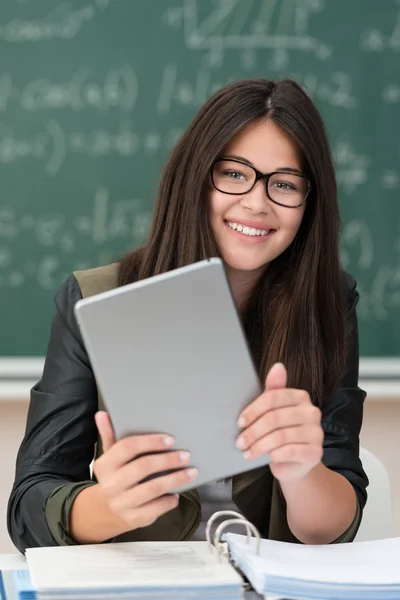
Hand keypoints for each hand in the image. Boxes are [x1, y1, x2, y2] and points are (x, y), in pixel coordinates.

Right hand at [93, 412, 196, 530]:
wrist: (106, 510)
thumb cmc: (116, 476)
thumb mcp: (110, 456)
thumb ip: (109, 435)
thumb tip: (102, 414)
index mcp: (104, 465)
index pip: (127, 448)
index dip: (150, 442)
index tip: (170, 440)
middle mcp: (110, 485)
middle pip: (143, 467)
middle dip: (167, 460)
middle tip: (186, 455)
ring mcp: (121, 503)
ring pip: (153, 488)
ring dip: (175, 479)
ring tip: (191, 472)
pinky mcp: (133, 518)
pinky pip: (156, 508)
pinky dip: (170, 500)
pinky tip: (178, 493)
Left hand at [236, 363, 323, 481]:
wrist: (295, 463)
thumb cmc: (281, 432)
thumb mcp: (274, 411)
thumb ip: (273, 390)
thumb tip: (278, 366)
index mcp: (301, 396)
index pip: (273, 398)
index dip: (253, 410)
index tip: (240, 422)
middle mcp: (312, 412)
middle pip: (274, 418)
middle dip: (253, 431)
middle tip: (240, 441)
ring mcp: (316, 433)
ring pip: (280, 436)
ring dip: (259, 445)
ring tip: (247, 452)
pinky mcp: (315, 452)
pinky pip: (289, 451)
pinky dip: (273, 455)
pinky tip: (266, 458)